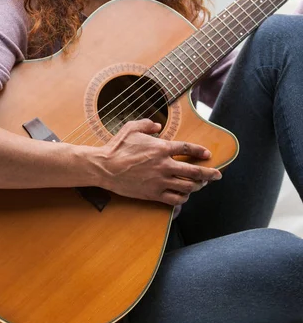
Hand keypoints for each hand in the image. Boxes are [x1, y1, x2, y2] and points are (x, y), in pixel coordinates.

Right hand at [93, 119, 221, 205]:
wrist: (105, 167)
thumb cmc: (117, 147)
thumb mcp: (131, 128)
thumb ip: (147, 123)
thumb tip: (158, 124)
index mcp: (162, 148)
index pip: (188, 148)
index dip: (201, 151)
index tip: (208, 154)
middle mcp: (164, 165)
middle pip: (195, 171)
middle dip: (210, 174)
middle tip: (218, 175)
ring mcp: (160, 181)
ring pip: (187, 186)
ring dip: (197, 186)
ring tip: (201, 185)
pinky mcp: (153, 193)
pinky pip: (175, 199)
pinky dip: (183, 198)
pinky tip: (185, 196)